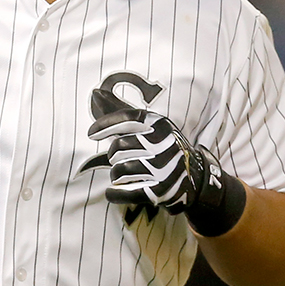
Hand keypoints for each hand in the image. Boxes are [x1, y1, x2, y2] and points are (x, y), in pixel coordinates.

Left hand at [88, 88, 244, 234]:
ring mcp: (162, 168)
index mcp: (160, 124)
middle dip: (113, 156)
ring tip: (124, 175)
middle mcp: (163, 143)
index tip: (91, 134)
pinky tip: (114, 192)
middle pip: (118, 147)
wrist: (194, 177)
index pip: (127, 118)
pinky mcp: (159, 191)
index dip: (105, 125)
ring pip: (118, 170)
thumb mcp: (149, 125)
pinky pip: (124, 192)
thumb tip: (95, 92)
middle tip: (121, 159)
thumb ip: (121, 110)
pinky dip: (114, 193)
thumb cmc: (162, 147)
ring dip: (116, 175)